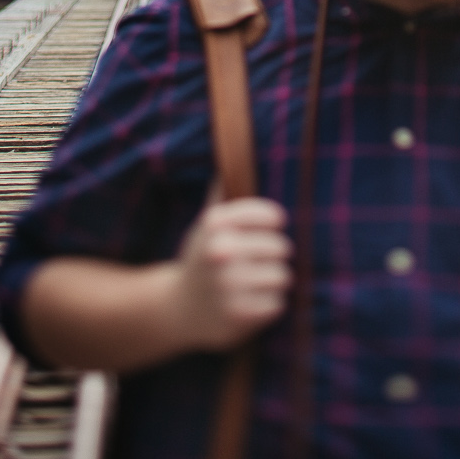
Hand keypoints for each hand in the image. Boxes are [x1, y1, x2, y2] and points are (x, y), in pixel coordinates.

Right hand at [170, 198, 291, 350]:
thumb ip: (223, 190)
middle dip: (271, 257)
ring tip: (248, 284)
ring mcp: (229, 285)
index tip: (265, 229)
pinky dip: (266, 306)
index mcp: (216, 223)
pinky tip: (245, 304)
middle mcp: (220, 251)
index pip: (273, 215)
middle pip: (282, 248)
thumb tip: (232, 143)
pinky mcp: (238, 315)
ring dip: (271, 283)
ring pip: (283, 276)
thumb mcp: (207, 223)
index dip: (272, 225)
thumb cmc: (203, 258)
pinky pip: (277, 304)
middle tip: (250, 263)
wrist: (176, 308)